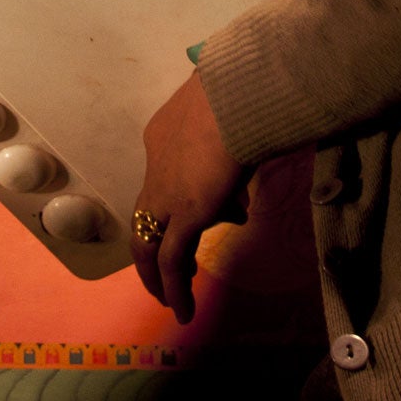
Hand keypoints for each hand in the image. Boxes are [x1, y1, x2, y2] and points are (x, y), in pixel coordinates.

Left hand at [132, 70, 248, 322]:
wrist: (240, 90)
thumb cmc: (247, 90)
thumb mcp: (238, 116)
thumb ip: (240, 140)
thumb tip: (253, 171)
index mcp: (166, 134)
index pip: (169, 174)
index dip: (189, 197)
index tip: (228, 210)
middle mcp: (157, 163)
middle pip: (147, 213)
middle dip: (156, 242)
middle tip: (172, 267)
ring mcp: (166, 190)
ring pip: (149, 242)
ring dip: (158, 273)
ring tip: (171, 296)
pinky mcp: (185, 213)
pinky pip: (171, 260)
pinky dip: (174, 288)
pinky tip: (183, 310)